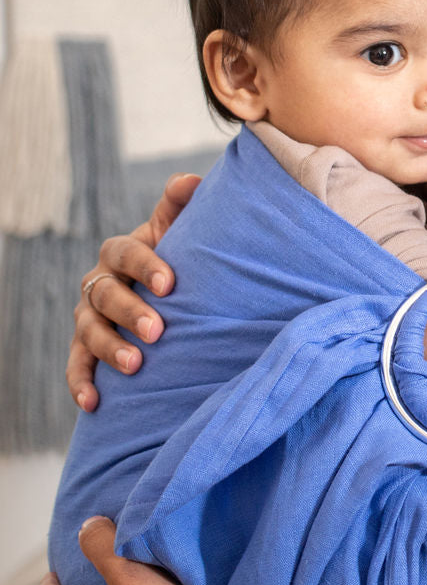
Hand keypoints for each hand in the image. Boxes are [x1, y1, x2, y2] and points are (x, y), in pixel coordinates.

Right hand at [68, 174, 200, 410]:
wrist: (169, 291)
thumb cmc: (178, 255)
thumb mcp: (181, 228)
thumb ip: (182, 204)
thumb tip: (191, 180)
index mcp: (122, 251)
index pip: (126, 253)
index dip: (145, 267)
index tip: (170, 284)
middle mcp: (99, 281)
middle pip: (105, 294)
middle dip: (129, 312)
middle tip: (157, 330)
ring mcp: (89, 316)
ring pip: (88, 330)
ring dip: (109, 348)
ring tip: (135, 365)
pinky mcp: (85, 348)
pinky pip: (76, 366)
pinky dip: (80, 383)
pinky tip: (93, 403)